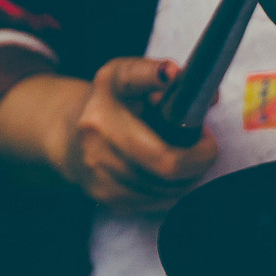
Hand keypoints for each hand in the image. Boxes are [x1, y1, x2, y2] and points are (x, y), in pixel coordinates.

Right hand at [0, 59, 217, 213]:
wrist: (69, 135)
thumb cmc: (110, 103)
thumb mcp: (126, 75)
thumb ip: (152, 73)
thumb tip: (178, 75)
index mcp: (104, 106)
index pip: (140, 103)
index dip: (164, 97)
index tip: (195, 114)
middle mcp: (96, 140)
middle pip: (167, 164)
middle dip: (199, 159)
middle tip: (206, 146)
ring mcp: (98, 174)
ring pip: (166, 188)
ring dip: (190, 176)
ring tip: (189, 156)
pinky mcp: (106, 198)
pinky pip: (158, 203)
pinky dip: (175, 191)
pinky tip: (173, 175)